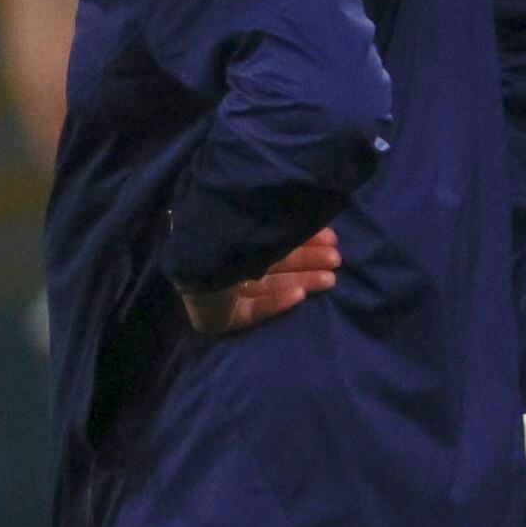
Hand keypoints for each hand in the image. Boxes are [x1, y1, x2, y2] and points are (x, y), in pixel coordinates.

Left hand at [180, 228, 338, 336]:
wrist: (190, 259)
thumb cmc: (220, 232)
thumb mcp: (254, 222)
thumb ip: (278, 223)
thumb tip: (311, 210)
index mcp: (230, 239)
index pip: (271, 242)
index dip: (302, 241)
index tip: (331, 237)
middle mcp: (225, 263)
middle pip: (273, 265)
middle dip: (306, 262)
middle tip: (336, 258)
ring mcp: (223, 292)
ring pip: (270, 286)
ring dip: (301, 280)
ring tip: (330, 277)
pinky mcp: (222, 316)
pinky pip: (254, 309)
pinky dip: (277, 301)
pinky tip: (299, 293)